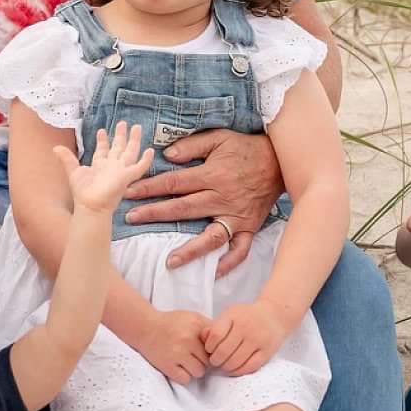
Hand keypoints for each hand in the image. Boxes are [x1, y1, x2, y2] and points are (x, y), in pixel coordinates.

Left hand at [53, 120, 153, 214]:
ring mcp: (121, 171)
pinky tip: (150, 150)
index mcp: (100, 165)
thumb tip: (55, 147)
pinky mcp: (128, 176)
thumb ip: (67, 159)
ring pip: (130, 152)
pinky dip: (145, 160)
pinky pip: (140, 167)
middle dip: (121, 135)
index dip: (103, 140)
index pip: (103, 150)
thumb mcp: (73, 171)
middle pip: (119, 148)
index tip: (101, 130)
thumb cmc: (83, 193)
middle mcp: (112, 167)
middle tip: (123, 123)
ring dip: (134, 140)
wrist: (91, 205)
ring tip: (136, 127)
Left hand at [122, 128, 280, 272]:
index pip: (174, 183)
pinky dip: (230, 262)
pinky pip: (241, 249)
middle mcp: (222, 198)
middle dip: (155, 214)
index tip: (129, 193)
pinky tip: (214, 272)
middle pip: (184, 209)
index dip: (149, 187)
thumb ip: (192, 145)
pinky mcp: (250, 227)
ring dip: (191, 250)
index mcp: (212, 175)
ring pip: (211, 236)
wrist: (280, 160)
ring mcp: (236, 216)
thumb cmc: (246, 148)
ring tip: (170, 262)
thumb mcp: (219, 138)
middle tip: (132, 219)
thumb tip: (167, 155)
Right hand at [139, 309, 212, 384]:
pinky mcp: (168, 366)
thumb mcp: (192, 317)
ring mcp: (177, 354)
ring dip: (195, 369)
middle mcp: (188, 340)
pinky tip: (179, 367)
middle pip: (209, 361)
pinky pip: (185, 379)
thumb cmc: (171, 323)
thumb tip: (226, 340)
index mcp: (196, 326)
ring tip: (187, 362)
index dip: (215, 350)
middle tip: (194, 356)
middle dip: (204, 360)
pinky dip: (183, 376)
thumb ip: (209, 327)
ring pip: (199, 372)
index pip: (218, 346)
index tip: (209, 350)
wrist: (145, 328)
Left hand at [203, 299, 289, 376]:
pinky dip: (238, 371)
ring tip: (224, 365)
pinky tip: (234, 369)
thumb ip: (216, 326)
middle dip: (215, 360)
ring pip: (235, 361)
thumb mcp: (231, 314)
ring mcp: (257, 340)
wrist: (275, 315)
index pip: (216, 335)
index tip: (209, 350)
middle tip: (214, 361)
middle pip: (224, 351)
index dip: (209, 346)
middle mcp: (246, 327)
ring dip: (225, 367)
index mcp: (234, 316)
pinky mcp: (266, 352)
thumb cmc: (248, 316)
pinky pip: (249, 367)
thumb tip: (203, 339)